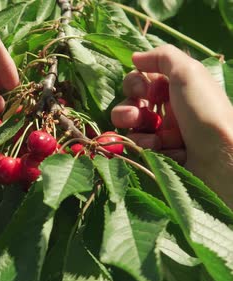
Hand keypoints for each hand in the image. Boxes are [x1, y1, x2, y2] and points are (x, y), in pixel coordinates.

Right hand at [111, 45, 232, 205]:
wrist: (221, 156)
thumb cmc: (206, 111)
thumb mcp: (189, 72)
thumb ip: (162, 56)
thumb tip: (135, 57)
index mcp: (177, 89)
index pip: (141, 81)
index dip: (135, 84)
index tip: (143, 90)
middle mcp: (169, 109)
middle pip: (131, 104)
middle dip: (127, 108)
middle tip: (135, 115)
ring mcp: (163, 133)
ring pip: (130, 126)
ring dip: (132, 127)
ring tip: (146, 133)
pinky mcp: (159, 154)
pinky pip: (138, 145)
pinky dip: (144, 145)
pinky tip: (158, 148)